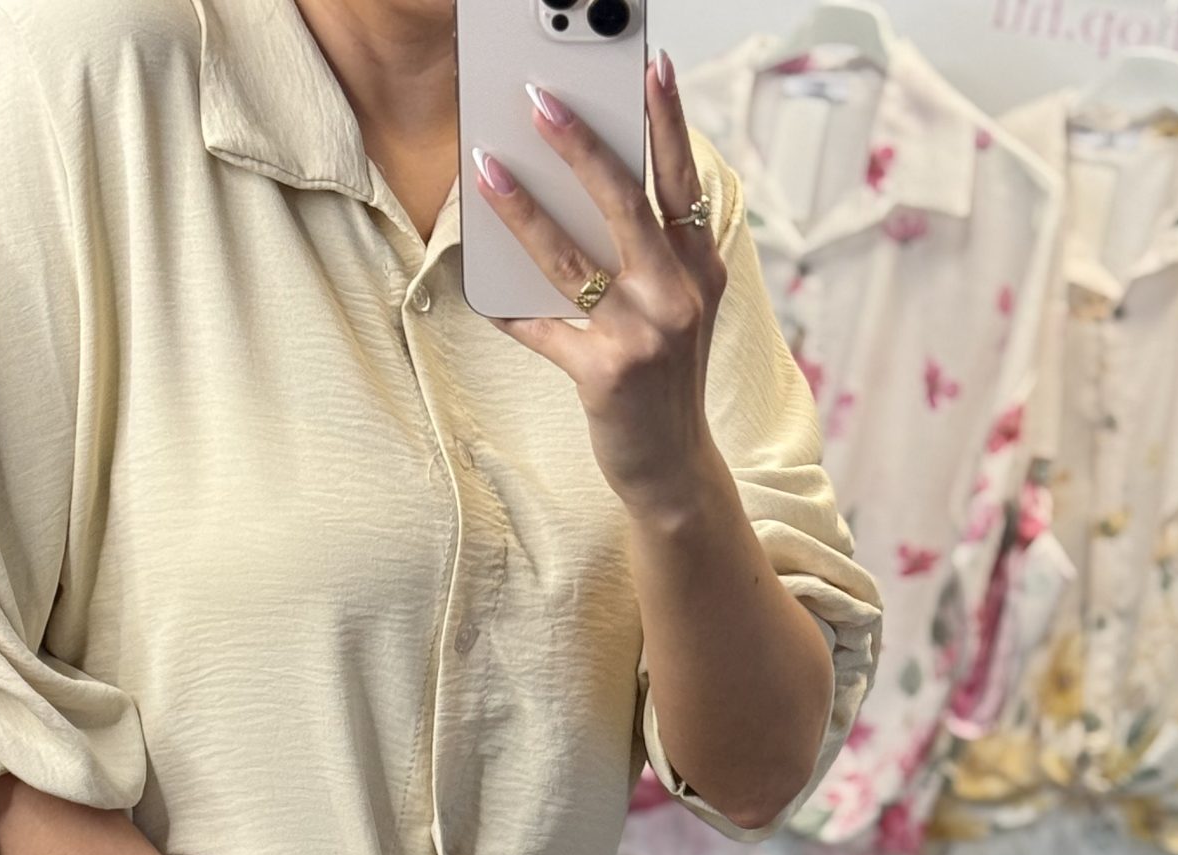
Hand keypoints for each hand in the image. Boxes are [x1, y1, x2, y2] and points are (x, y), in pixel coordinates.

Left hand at [469, 50, 726, 518]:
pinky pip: (542, 329)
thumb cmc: (664, 378)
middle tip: (540, 99)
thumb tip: (576, 196)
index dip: (667, 119)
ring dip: (522, 210)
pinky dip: (507, 310)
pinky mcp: (605, 374)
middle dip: (581, 144)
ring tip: (486, 170)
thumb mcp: (675, 308)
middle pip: (625, 201)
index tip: (650, 66)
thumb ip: (648, 255)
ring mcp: (643, 334)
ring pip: (571, 258)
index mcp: (697, 266)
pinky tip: (480, 288)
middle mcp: (677, 293)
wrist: (672, 466)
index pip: (680, 178)